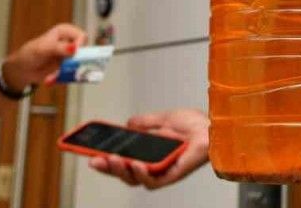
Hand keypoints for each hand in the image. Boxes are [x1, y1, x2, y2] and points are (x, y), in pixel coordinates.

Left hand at [5, 23, 85, 87]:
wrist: (23, 69)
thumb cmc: (30, 54)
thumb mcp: (43, 49)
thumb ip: (59, 48)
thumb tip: (74, 48)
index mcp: (65, 31)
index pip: (81, 36)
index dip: (80, 46)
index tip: (74, 55)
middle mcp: (70, 43)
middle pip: (84, 52)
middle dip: (74, 64)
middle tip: (63, 69)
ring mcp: (70, 56)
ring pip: (80, 65)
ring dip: (67, 73)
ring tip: (53, 76)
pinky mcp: (68, 68)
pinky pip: (73, 74)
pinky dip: (63, 78)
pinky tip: (51, 79)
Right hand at [88, 108, 209, 189]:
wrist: (212, 126)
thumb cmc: (194, 124)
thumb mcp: (162, 119)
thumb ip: (143, 123)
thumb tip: (127, 125)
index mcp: (148, 151)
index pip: (121, 158)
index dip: (104, 158)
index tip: (88, 152)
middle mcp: (152, 164)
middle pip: (123, 172)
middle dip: (107, 167)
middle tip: (95, 160)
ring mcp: (160, 172)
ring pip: (133, 179)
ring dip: (120, 171)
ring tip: (112, 159)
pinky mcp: (170, 176)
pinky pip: (152, 181)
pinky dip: (141, 174)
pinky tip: (135, 164)